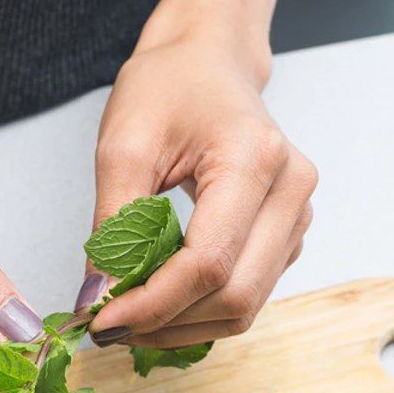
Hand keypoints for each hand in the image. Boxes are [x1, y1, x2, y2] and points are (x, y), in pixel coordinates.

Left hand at [76, 0, 316, 348]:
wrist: (206, 65)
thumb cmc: (168, 89)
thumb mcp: (124, 147)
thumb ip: (112, 228)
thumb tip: (99, 300)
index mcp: (255, 160)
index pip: (208, 263)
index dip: (152, 304)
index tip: (102, 321)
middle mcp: (290, 194)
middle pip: (234, 297)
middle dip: (165, 323)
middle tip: (110, 327)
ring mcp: (295, 219)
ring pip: (243, 308)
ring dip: (181, 327)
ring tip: (129, 319)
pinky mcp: (283, 238)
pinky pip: (245, 298)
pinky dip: (197, 314)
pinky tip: (159, 304)